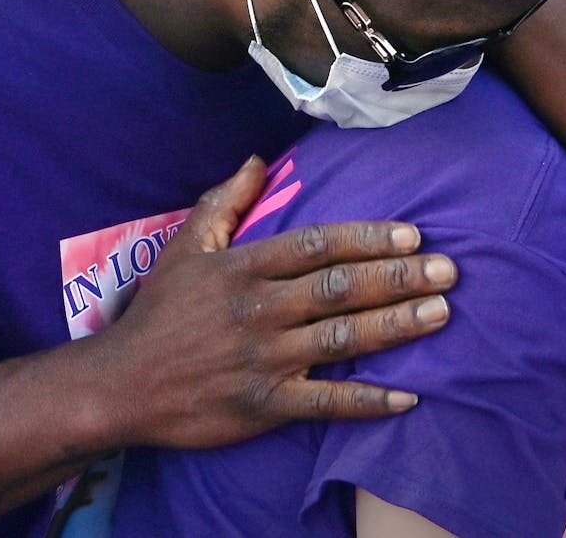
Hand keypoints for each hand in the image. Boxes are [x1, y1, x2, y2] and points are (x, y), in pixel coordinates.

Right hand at [95, 156, 456, 448]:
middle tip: (447, 271)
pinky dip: (367, 401)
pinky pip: (325, 402)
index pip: (316, 245)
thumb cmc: (157, 315)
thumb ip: (223, 202)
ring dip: (396, 326)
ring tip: (440, 313)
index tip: (412, 234)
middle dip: (398, 277)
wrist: (117, 386)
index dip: (366, 238)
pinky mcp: (264, 405)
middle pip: (339, 288)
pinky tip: (407, 396)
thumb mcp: (183, 247)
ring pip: (341, 338)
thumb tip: (256, 160)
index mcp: (244, 268)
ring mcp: (263, 359)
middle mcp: (259, 310)